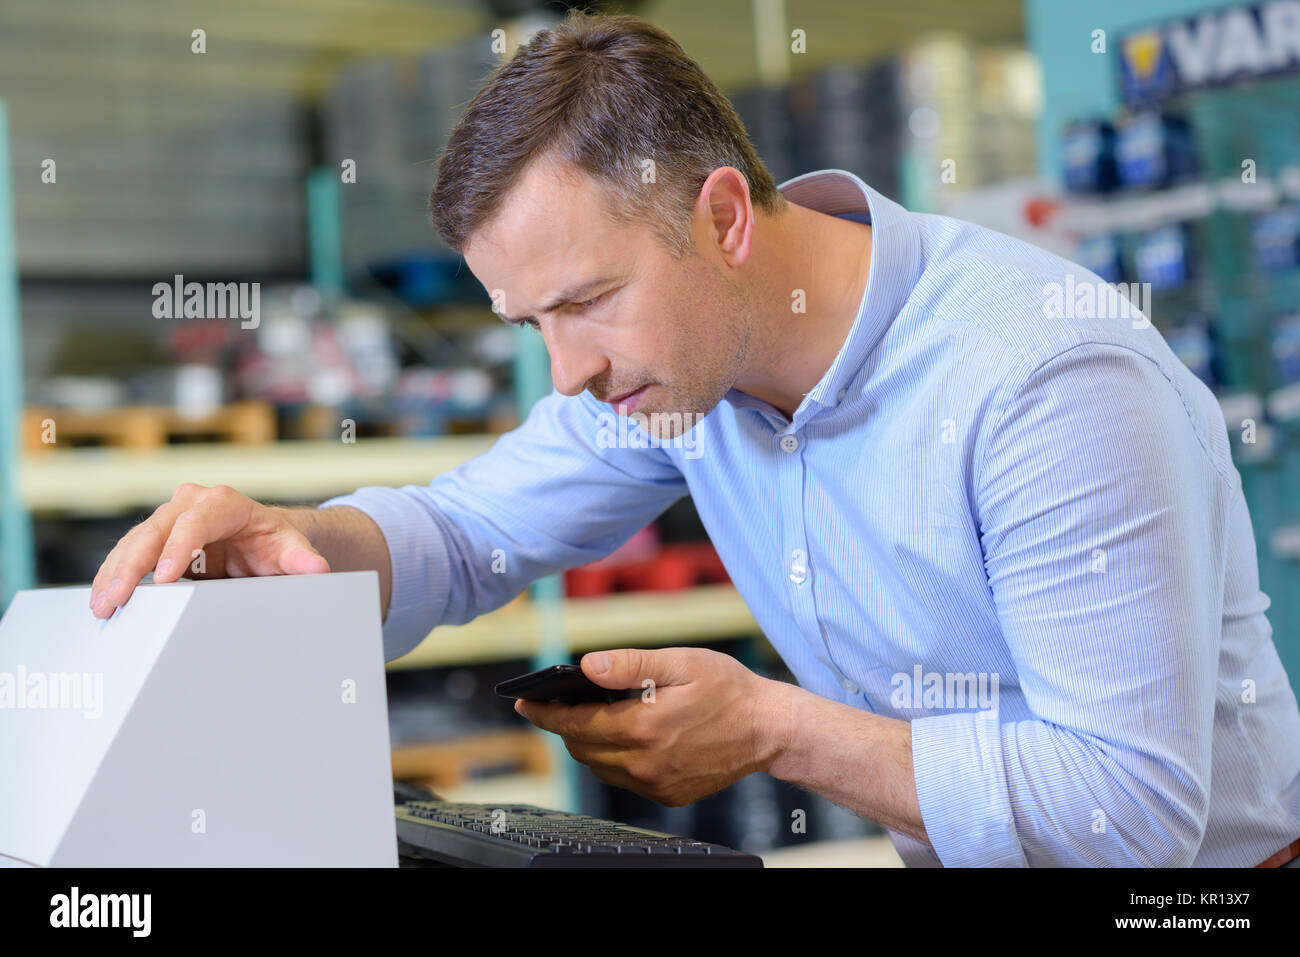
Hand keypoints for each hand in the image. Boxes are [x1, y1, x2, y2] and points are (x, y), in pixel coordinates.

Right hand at [89, 483, 328, 617]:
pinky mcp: (156, 537)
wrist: (264, 538)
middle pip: (156, 529)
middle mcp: (192, 503)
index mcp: (225, 503)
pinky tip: (101, 598)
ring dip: (115, 573)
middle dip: (133, 564)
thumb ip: (302, 560)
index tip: (162, 579)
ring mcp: (170, 518)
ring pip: (135, 541)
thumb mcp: (292, 550)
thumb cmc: (276, 541)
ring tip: (101, 605)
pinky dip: (114, 575)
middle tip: (117, 597)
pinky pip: (129, 553)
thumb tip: (318, 570)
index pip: (196, 522)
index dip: (177, 548)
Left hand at [515, 647, 790, 806]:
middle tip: (555, 703)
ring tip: (588, 715)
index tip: (524, 703)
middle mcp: (645, 762)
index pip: (576, 722)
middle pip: (582, 746)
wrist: (769, 730)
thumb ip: (630, 665)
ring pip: (600, 765)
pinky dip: (613, 757)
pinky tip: (623, 735)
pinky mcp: (668, 794)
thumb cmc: (728, 689)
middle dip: (563, 724)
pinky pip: (624, 778)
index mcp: (643, 727)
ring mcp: (656, 783)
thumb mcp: (681, 662)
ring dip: (587, 742)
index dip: (545, 712)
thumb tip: (587, 666)